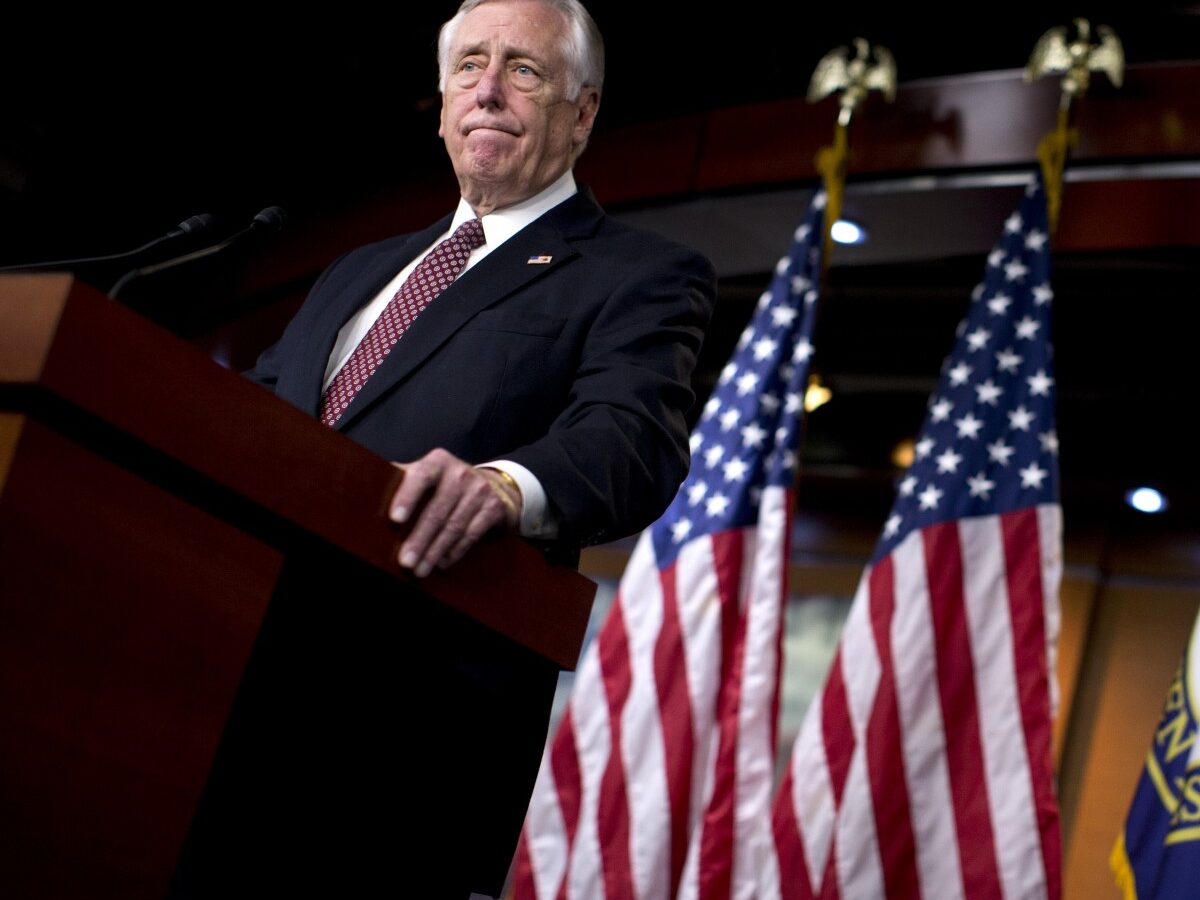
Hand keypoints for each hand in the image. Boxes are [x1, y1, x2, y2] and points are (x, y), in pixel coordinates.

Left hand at [388, 448, 521, 576]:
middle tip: (405, 561)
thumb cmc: (447, 484)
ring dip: (435, 552)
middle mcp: (460, 473)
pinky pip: (472, 534)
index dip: (407, 497)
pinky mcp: (494, 508)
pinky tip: (442, 563)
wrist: (494, 485)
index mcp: (438, 462)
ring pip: (454, 526)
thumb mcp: (428, 474)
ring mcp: (480, 490)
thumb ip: (402, 478)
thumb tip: (365, 487)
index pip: (421, 476)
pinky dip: (455, 551)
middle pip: (437, 510)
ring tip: (419, 570)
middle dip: (419, 539)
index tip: (395, 519)